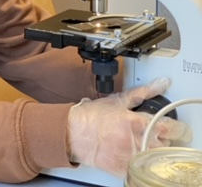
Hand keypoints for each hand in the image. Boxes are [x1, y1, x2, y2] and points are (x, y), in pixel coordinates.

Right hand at [68, 77, 191, 176]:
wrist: (73, 133)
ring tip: (138, 140)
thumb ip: (143, 92)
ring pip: (156, 155)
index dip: (177, 127)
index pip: (171, 128)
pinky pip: (143, 165)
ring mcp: (132, 156)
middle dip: (162, 136)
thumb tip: (160, 84)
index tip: (176, 127)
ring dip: (152, 147)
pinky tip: (130, 150)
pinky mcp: (125, 167)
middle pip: (166, 143)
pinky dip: (140, 158)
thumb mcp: (118, 100)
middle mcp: (137, 141)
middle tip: (150, 130)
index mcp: (138, 123)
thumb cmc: (92, 117)